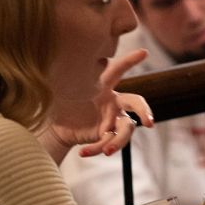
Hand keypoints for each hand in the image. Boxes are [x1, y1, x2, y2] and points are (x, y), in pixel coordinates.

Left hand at [39, 49, 154, 162]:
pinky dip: (96, 149)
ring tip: (107, 151)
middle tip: (149, 122)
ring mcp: (112, 120)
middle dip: (144, 111)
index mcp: (104, 85)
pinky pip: (107, 143)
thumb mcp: (62, 89)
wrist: (56, 126)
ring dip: (118, 141)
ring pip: (125, 130)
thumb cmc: (61, 102)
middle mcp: (114, 102)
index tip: (144, 52)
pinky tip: (83, 153)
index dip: (130, 61)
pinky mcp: (106, 135)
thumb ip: (66, 80)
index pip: (118, 70)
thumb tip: (58, 64)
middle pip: (135, 103)